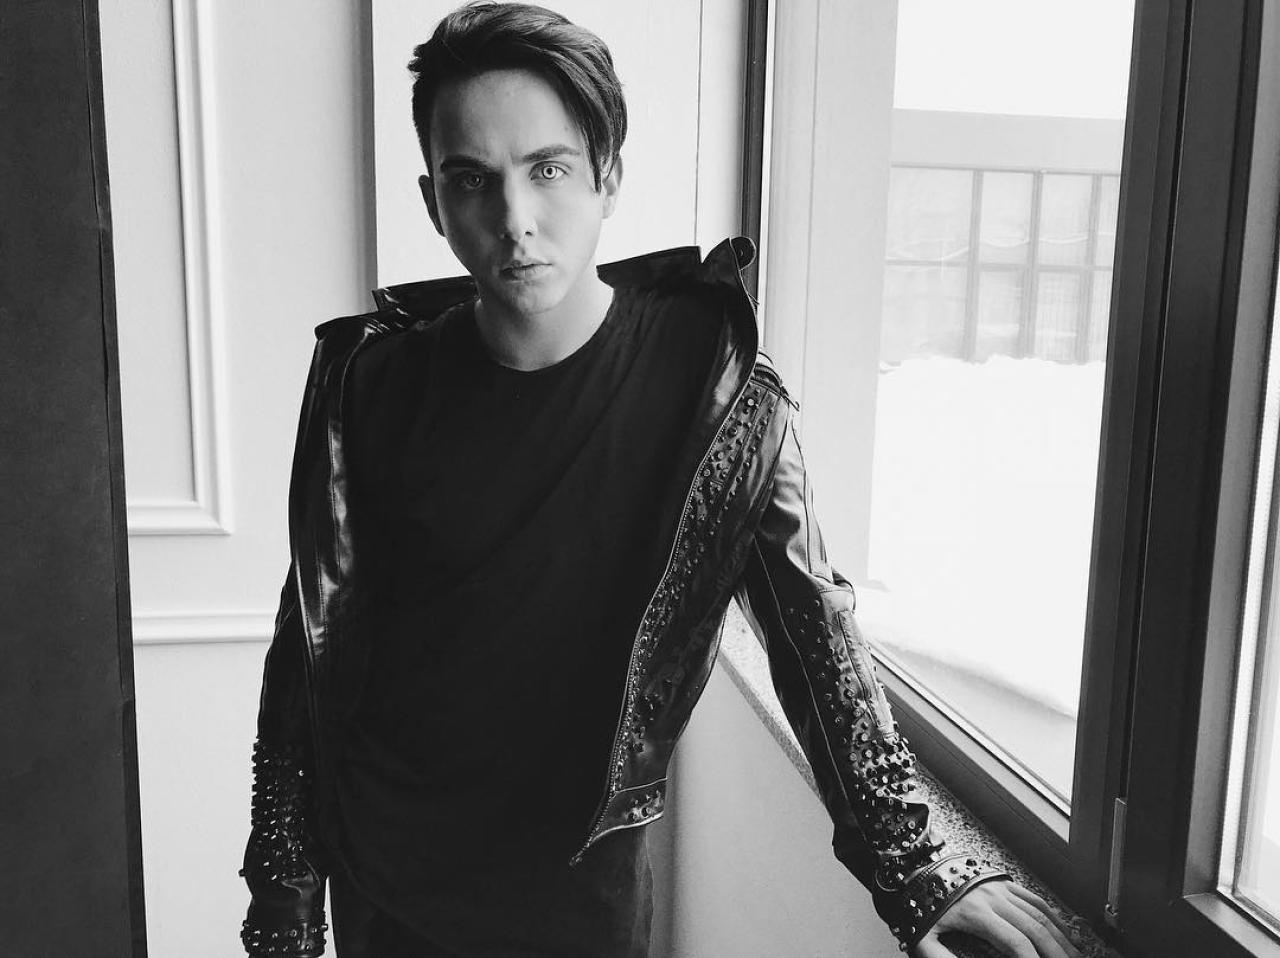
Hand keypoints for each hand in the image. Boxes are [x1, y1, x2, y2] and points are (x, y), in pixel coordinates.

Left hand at [913, 879, 1081, 957]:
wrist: (916, 868)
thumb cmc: (920, 905)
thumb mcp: (923, 937)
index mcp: (976, 914)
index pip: (1016, 942)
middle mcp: (993, 898)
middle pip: (1035, 929)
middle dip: (1057, 954)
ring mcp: (1000, 888)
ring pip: (1040, 914)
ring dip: (1062, 939)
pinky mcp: (1003, 881)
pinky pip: (1035, 899)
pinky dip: (1055, 918)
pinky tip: (1066, 934)